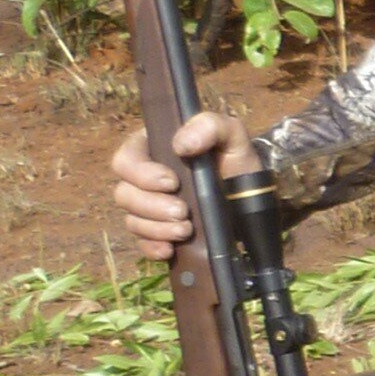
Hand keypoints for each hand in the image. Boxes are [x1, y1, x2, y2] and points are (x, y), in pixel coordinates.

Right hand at [109, 108, 261, 260]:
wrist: (250, 194)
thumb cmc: (235, 158)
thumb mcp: (231, 134)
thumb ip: (210, 126)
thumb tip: (180, 145)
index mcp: (152, 149)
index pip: (125, 159)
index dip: (141, 174)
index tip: (172, 182)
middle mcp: (143, 179)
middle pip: (124, 194)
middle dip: (152, 206)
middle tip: (183, 211)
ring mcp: (148, 207)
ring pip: (132, 220)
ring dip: (156, 228)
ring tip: (185, 229)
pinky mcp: (157, 231)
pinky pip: (142, 243)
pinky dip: (152, 247)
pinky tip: (169, 249)